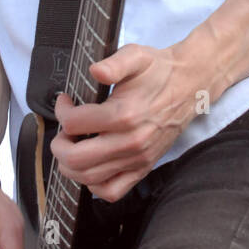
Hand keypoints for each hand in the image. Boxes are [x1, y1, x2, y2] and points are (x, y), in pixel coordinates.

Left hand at [50, 41, 206, 201]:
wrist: (189, 86)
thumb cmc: (159, 71)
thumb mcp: (136, 56)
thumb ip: (114, 63)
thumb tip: (95, 70)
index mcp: (124, 114)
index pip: (74, 123)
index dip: (62, 111)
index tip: (65, 102)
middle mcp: (130, 141)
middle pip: (76, 158)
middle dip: (59, 145)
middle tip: (63, 132)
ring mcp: (137, 158)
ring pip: (89, 178)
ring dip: (70, 165)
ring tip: (71, 148)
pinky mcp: (143, 168)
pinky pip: (112, 191)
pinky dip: (94, 185)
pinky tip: (91, 166)